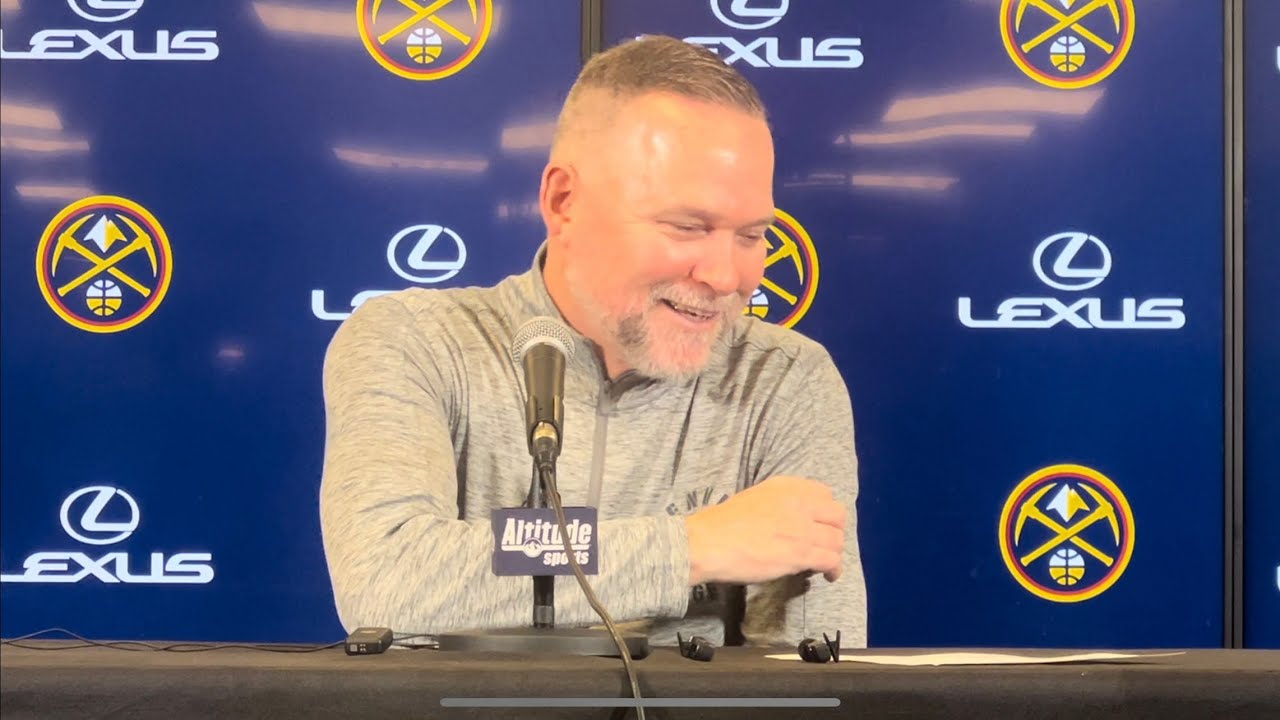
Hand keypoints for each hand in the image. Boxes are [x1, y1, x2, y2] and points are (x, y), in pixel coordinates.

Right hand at [684, 476, 844, 585]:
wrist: (707, 543)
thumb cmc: (722, 524)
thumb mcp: (754, 497)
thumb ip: (779, 503)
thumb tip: (791, 519)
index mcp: (786, 486)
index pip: (824, 493)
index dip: (825, 512)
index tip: (819, 524)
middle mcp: (799, 503)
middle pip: (837, 516)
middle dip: (835, 531)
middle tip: (825, 544)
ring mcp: (802, 528)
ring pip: (838, 540)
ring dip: (834, 553)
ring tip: (824, 562)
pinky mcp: (801, 554)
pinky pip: (832, 560)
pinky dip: (834, 570)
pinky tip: (828, 575)